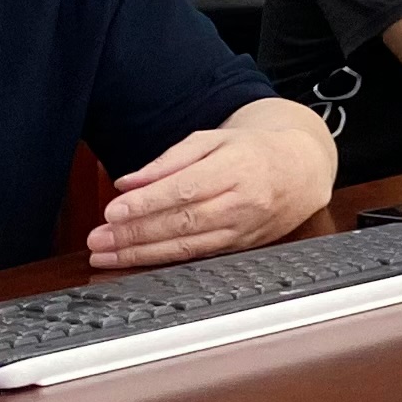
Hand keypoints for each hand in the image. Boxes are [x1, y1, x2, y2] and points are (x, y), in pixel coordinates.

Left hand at [91, 105, 336, 269]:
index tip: (113, 210)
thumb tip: (128, 182)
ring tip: (107, 254)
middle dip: (136, 234)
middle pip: (183, 222)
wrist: (301, 170)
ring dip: (143, 253)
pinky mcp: (240, 248)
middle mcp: (243, 202)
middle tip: (99, 238)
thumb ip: (169, 160)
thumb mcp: (212, 139)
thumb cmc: (252, 150)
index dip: (148, 203)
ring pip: (188, 246)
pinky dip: (164, 261)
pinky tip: (136, 260)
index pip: (185, 189)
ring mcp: (243, 229)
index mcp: (236, 167)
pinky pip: (198, 257)